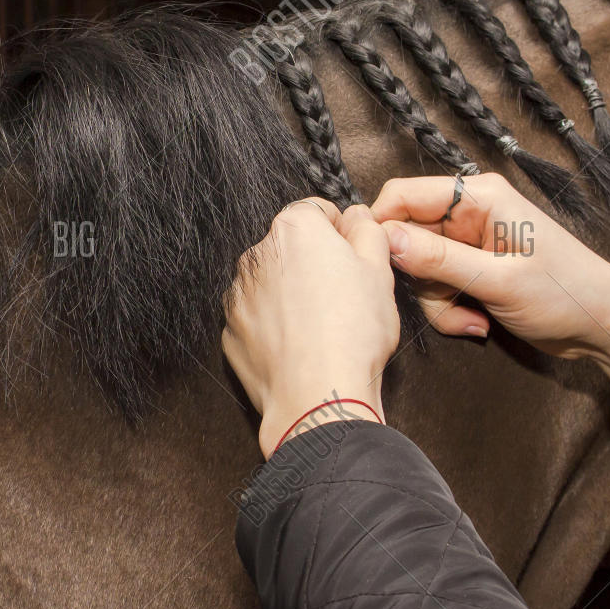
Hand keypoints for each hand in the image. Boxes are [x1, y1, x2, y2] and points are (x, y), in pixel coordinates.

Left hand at [223, 199, 398, 456]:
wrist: (318, 396)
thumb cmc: (353, 333)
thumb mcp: (379, 271)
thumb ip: (367, 231)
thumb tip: (357, 217)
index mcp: (294, 229)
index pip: (317, 211)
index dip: (341, 232)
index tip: (354, 257)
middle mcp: (257, 255)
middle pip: (290, 248)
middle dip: (313, 264)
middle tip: (343, 297)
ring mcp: (238, 295)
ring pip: (270, 284)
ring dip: (290, 294)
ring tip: (320, 327)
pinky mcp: (230, 331)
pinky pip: (256, 318)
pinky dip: (273, 326)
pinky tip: (298, 346)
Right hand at [373, 173, 609, 432]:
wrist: (603, 326)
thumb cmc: (565, 294)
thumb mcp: (497, 279)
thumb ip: (437, 258)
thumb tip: (385, 239)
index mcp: (479, 196)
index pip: (404, 196)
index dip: (385, 229)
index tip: (384, 268)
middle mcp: (471, 213)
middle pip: (408, 238)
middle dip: (421, 280)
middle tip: (450, 304)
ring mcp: (470, 243)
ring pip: (420, 270)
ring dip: (438, 302)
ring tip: (473, 320)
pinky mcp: (473, 270)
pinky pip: (438, 287)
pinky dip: (450, 310)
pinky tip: (480, 323)